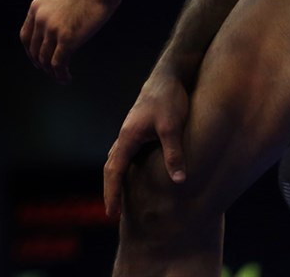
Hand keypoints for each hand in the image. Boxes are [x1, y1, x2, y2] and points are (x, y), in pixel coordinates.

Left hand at [20, 0, 120, 82]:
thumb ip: (53, 9)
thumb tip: (58, 21)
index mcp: (36, 8)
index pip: (26, 36)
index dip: (30, 50)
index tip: (36, 58)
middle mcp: (40, 20)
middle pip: (34, 50)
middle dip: (40, 63)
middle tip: (49, 71)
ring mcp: (52, 30)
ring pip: (45, 59)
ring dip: (52, 72)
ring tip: (60, 77)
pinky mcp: (67, 39)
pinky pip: (58, 63)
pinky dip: (60, 74)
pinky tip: (66, 77)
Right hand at [103, 71, 189, 217]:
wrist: (169, 75)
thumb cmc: (169, 98)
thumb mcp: (173, 127)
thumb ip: (174, 153)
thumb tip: (179, 181)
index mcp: (128, 137)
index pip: (114, 171)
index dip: (111, 193)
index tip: (111, 213)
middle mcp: (125, 136)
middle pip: (111, 167)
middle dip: (110, 190)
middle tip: (112, 213)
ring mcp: (131, 132)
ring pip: (117, 159)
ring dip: (116, 179)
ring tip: (120, 197)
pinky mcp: (140, 129)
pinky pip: (127, 154)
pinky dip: (125, 168)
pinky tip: (134, 174)